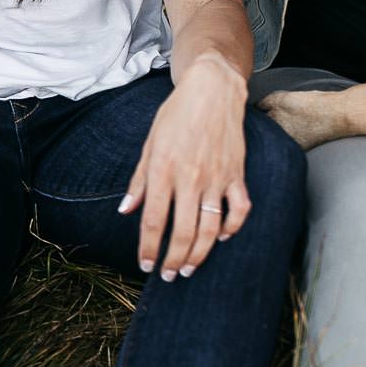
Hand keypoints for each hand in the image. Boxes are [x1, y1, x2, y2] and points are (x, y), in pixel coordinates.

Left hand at [119, 53, 250, 279]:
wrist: (212, 91)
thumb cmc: (175, 116)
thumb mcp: (149, 144)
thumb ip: (139, 181)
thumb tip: (126, 210)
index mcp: (164, 170)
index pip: (155, 220)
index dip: (149, 247)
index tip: (145, 265)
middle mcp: (190, 178)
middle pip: (183, 231)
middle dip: (173, 259)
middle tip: (168, 275)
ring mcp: (216, 178)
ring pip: (211, 228)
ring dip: (200, 253)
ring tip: (189, 268)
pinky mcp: (237, 175)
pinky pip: (239, 209)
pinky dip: (233, 227)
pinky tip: (223, 238)